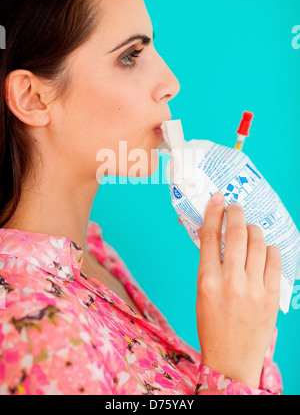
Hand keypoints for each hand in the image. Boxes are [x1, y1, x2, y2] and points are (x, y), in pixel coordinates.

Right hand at [194, 192, 280, 388]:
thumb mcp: (201, 292)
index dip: (214, 213)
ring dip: (252, 230)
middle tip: (235, 207)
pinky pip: (274, 259)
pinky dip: (268, 249)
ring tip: (248, 231)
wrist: (232, 358)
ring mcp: (254, 289)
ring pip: (258, 242)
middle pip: (236, 234)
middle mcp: (231, 282)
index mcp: (206, 281)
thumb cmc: (212, 324)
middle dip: (235, 213)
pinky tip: (263, 251)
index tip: (217, 198)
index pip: (210, 237)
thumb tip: (213, 232)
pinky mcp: (272, 296)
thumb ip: (208, 262)